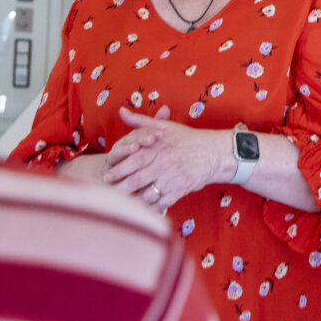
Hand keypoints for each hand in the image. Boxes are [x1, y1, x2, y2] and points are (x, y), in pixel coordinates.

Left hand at [104, 106, 227, 209]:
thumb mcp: (165, 127)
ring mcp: (172, 180)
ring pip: (146, 196)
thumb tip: (122, 111)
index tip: (106, 175)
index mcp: (158, 150)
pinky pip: (160, 204)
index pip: (133, 160)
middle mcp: (164, 166)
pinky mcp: (179, 192)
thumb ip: (141, 121)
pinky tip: (141, 209)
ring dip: (132, 201)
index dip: (118, 170)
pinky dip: (149, 209)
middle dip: (119, 189)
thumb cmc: (187, 138)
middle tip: (108, 193)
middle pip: (136, 181)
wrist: (213, 152)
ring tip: (120, 204)